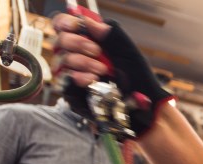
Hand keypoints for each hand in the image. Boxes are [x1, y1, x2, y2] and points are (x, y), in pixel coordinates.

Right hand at [52, 14, 172, 135]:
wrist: (143, 104)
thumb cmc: (138, 77)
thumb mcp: (128, 51)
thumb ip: (110, 34)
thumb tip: (86, 21)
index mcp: (88, 42)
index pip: (63, 26)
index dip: (65, 23)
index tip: (76, 26)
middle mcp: (77, 56)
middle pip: (59, 42)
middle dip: (77, 43)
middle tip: (97, 51)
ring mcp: (73, 75)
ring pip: (61, 61)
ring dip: (81, 62)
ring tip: (103, 70)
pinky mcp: (72, 92)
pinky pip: (64, 81)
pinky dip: (77, 77)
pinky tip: (92, 80)